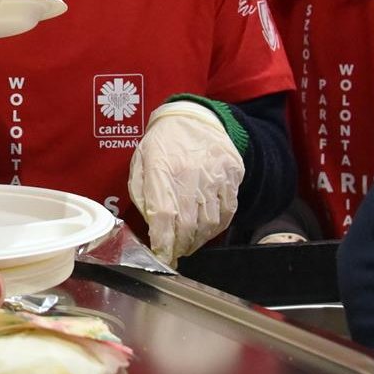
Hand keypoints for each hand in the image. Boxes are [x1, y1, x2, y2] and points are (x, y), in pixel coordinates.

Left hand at [127, 100, 244, 263]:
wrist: (194, 118)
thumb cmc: (164, 143)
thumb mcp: (141, 162)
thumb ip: (143, 194)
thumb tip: (152, 225)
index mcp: (162, 168)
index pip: (164, 214)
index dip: (163, 241)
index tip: (161, 256)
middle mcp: (190, 173)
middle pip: (188, 223)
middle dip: (180, 246)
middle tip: (174, 253)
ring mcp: (215, 175)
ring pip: (209, 222)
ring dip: (198, 240)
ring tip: (188, 243)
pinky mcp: (232, 176)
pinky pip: (228, 212)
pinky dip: (217, 228)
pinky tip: (206, 230)